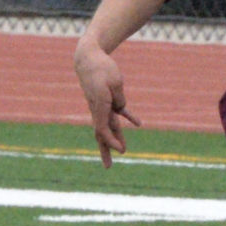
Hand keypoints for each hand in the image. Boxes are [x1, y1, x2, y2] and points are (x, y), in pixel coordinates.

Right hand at [72, 41, 138, 165]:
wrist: (88, 58)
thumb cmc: (102, 68)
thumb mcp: (115, 81)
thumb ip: (119, 98)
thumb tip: (120, 109)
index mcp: (99, 105)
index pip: (103, 129)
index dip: (112, 142)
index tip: (122, 150)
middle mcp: (98, 108)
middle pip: (101, 134)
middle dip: (106, 150)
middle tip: (108, 167)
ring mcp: (101, 105)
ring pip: (109, 125)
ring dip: (116, 138)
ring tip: (123, 151)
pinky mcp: (107, 99)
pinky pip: (117, 111)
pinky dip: (127, 117)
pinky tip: (138, 124)